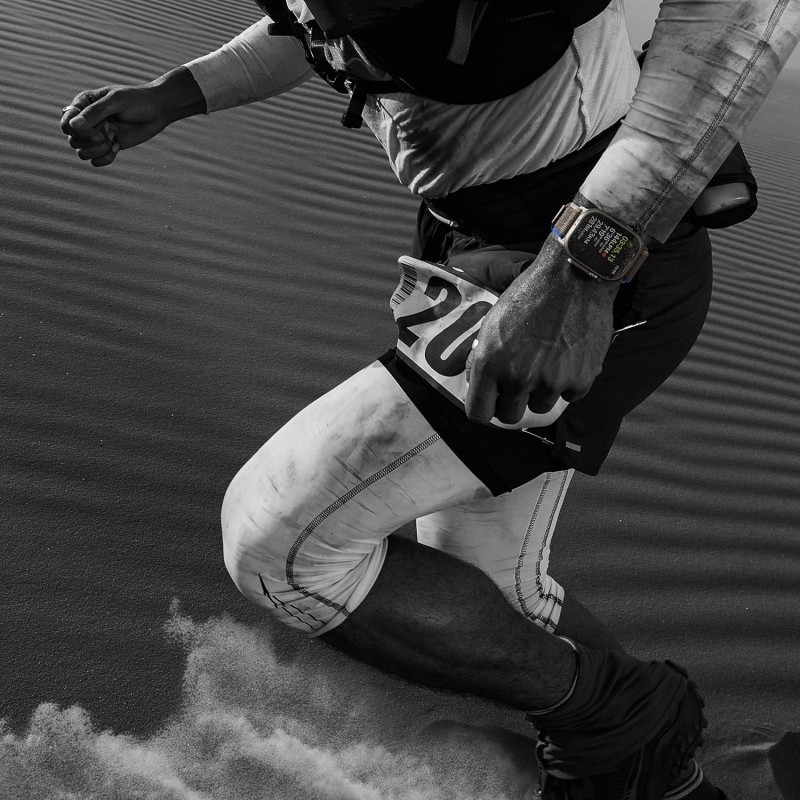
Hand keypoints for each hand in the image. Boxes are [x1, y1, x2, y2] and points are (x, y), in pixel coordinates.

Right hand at [59, 67, 205, 166]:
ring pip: (82, 153)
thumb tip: (73, 124)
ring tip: (114, 140)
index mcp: (83, 104)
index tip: (98, 132)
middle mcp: (86, 121)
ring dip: (98, 151)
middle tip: (110, 134)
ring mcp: (97, 135)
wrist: (158, 110)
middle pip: (72, 140)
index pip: (66, 123)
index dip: (77, 132)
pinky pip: (96, 161)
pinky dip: (105, 158)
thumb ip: (95, 112)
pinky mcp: (108, 146)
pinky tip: (118, 147)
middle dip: (91, 142)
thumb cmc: (137, 100)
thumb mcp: (116, 101)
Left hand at [464, 235, 618, 424]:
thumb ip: (482, 357)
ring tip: (547, 360)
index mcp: (491, 364)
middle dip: (512, 402)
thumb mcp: (493, 322)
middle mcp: (519, 378)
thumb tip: (476, 381)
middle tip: (520, 381)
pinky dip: (568, 382)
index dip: (485, 409)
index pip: (479, 413)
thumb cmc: (531, 295)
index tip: (491, 402)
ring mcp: (551, 382)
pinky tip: (568, 356)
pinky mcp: (581, 380)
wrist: (574, 277)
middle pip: (510, 416)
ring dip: (541, 391)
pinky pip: (569, 396)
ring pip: (541, 407)